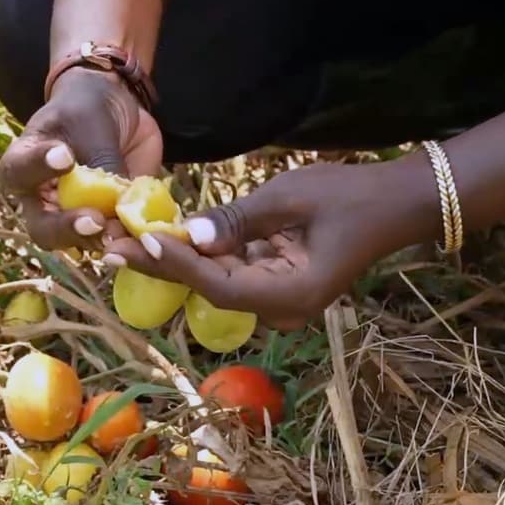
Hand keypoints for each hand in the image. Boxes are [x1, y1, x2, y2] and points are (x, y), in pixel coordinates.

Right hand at [0, 68, 163, 250]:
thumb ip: (100, 159)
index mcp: (24, 166)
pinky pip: (116, 240)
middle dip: (69, 228)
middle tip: (95, 219)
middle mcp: (42, 201)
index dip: (38, 168)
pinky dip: (130, 238)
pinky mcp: (106, 222)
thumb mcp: (90, 123)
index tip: (64, 156)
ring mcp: (73, 217)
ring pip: (80, 243)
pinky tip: (144, 232)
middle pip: (44, 230)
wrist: (112, 112)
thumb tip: (121, 203)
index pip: (18, 173)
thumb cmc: (86, 110)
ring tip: (124, 228)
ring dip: (104, 239)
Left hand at [104, 159, 438, 329]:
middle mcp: (284, 309)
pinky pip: (234, 271)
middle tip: (110, 246)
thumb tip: (189, 235)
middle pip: (211, 289)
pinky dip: (204, 254)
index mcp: (292, 294)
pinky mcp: (277, 284)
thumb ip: (238, 219)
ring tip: (126, 239)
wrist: (394, 205)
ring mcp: (280, 300)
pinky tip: (165, 235)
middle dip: (164, 265)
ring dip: (177, 260)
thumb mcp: (290, 197)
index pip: (220, 285)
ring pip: (218, 281)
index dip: (177, 265)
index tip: (139, 242)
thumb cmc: (350, 196)